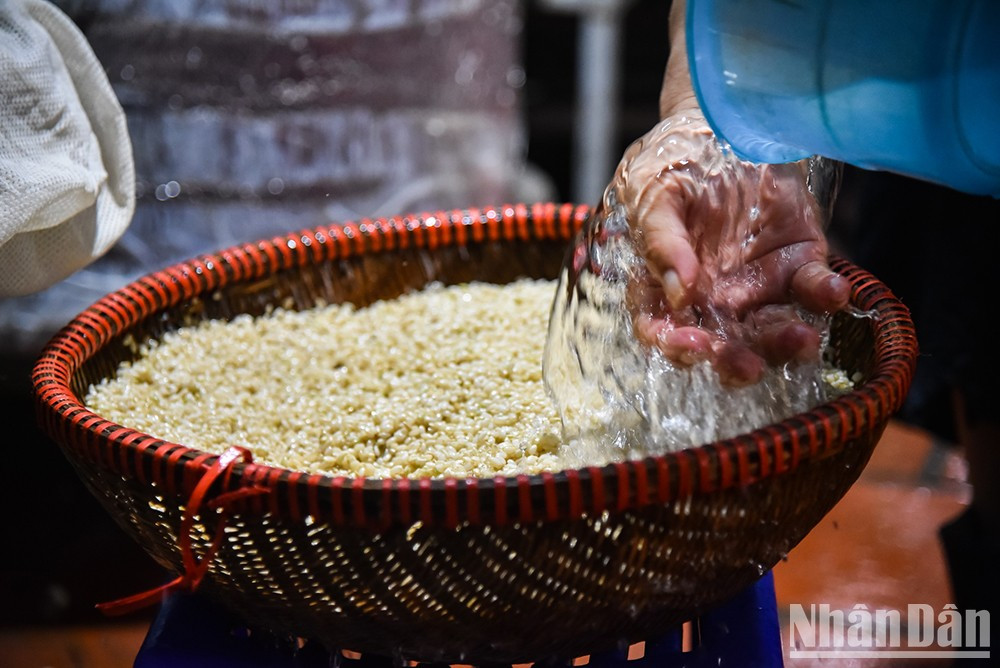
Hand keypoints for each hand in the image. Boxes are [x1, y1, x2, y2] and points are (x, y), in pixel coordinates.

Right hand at [607, 114, 849, 385]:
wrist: (724, 119)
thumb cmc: (675, 159)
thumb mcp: (653, 191)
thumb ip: (660, 239)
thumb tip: (678, 291)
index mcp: (665, 287)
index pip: (664, 330)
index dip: (674, 346)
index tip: (691, 346)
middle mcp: (711, 299)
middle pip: (721, 345)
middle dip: (734, 362)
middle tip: (747, 366)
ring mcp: (757, 287)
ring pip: (771, 332)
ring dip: (784, 344)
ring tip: (800, 340)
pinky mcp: (798, 263)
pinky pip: (814, 290)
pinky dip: (825, 296)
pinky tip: (834, 293)